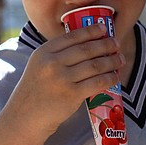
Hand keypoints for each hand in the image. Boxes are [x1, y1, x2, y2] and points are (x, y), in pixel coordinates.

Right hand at [4, 23, 124, 141]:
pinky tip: (115, 77)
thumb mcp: (38, 66)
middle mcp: (52, 63)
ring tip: (120, 59)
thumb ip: (56, 55)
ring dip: (111, 61)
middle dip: (105, 45)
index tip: (104, 27)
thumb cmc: (35, 91)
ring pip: (94, 65)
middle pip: (86, 49)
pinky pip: (97, 83)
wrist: (25, 117)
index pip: (72, 37)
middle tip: (116, 43)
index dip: (91, 30)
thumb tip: (85, 44)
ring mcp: (62, 79)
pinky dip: (109, 78)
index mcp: (43, 52)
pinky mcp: (71, 95)